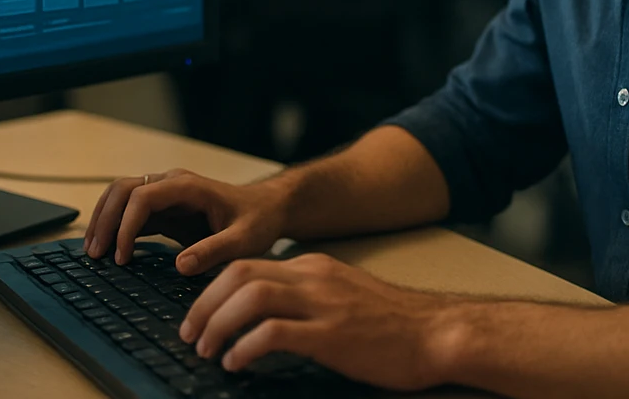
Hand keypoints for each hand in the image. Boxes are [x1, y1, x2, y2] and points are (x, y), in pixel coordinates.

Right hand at [82, 169, 288, 273]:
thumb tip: (180, 265)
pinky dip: (114, 227)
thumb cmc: (257, 221)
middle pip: (123, 191)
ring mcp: (165, 194)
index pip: (143, 197)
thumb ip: (214, 251)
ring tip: (92, 252)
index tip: (121, 257)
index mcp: (188, 186)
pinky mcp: (164, 209)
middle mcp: (172, 184)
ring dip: (102, 220)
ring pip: (120, 197)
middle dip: (104, 220)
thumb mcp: (243, 240)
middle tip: (94, 255)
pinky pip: (129, 212)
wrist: (266, 210)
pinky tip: (106, 249)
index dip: (126, 225)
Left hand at [179, 252, 459, 391]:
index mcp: (313, 267)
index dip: (214, 290)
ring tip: (207, 350)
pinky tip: (236, 363)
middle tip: (190, 334)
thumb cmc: (393, 326)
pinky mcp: (332, 334)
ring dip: (218, 323)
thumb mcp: (343, 298)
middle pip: (240, 274)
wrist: (437, 333)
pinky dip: (246, 346)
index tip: (199, 316)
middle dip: (205, 304)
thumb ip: (307, 300)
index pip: (248, 266)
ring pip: (251, 297)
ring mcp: (323, 304)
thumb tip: (265, 320)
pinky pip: (274, 332)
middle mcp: (313, 277)